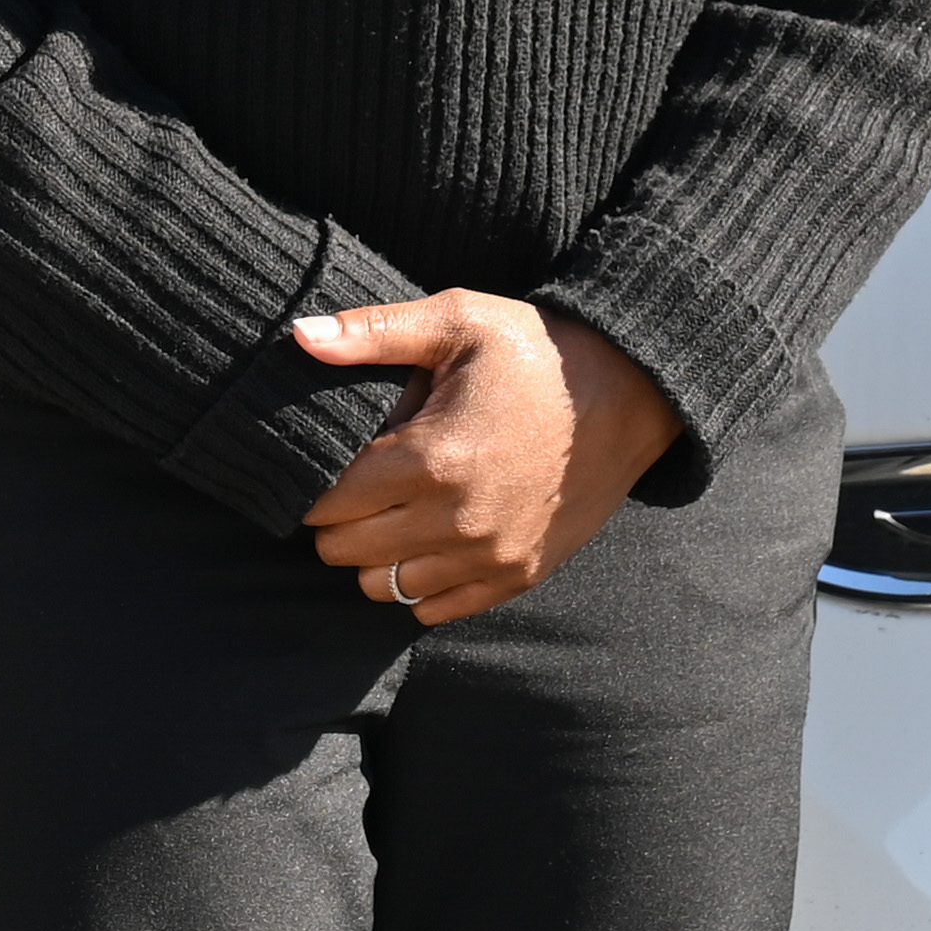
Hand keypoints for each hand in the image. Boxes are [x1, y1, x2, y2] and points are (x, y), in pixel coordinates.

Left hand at [291, 293, 682, 624]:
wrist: (630, 391)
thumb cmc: (534, 350)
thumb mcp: (457, 321)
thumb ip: (373, 333)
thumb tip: (300, 334)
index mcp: (432, 458)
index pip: (331, 505)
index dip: (316, 488)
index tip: (325, 467)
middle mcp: (456, 520)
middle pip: (348, 553)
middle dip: (337, 523)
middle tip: (354, 489)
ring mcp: (490, 556)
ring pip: (386, 589)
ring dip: (374, 557)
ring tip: (389, 515)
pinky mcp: (519, 574)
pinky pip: (437, 609)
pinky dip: (420, 584)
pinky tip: (427, 542)